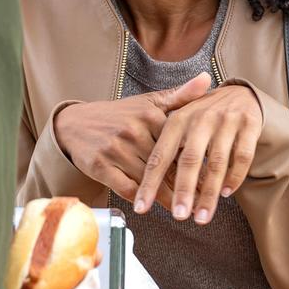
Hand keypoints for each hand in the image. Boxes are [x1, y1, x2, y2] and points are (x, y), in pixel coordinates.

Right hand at [53, 73, 210, 203]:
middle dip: (186, 185)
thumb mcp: (148, 102)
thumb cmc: (118, 115)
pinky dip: (141, 199)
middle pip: (166, 165)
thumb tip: (207, 78)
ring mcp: (116, 149)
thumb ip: (180, 95)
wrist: (74, 124)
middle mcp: (133, 130)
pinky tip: (152, 206)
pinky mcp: (100, 165)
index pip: (180, 144)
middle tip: (203, 201)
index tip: (213, 177)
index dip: (197, 163)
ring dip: (167, 198)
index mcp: (149, 115)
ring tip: (183, 210)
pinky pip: (127, 188)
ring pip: (149, 180)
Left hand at [134, 85, 261, 223]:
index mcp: (177, 120)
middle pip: (190, 160)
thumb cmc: (201, 117)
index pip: (160, 155)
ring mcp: (225, 121)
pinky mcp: (249, 125)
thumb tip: (139, 185)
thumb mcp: (180, 124)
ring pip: (217, 163)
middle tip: (178, 216)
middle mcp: (200, 119)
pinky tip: (226, 193)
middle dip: (183, 191)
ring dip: (209, 193)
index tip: (141, 207)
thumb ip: (165, 151)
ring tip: (201, 217)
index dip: (149, 183)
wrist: (239, 93)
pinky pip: (242, 157)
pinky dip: (235, 177)